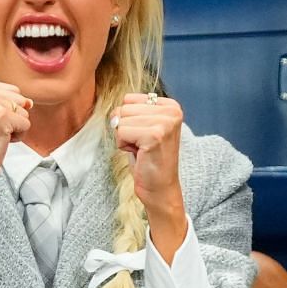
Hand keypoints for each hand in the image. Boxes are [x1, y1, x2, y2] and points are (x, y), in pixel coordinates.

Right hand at [0, 78, 31, 234]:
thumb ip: (6, 101)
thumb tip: (30, 102)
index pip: (11, 90)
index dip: (5, 110)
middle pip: (19, 98)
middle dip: (12, 117)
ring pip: (24, 111)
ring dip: (14, 127)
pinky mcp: (2, 117)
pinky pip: (26, 124)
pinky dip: (17, 137)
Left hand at [112, 91, 187, 248]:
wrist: (160, 188)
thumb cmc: (148, 159)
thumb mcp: (143, 127)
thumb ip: (132, 111)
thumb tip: (114, 113)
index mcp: (171, 106)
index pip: (129, 99)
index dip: (129, 120)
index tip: (143, 136)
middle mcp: (172, 111)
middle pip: (124, 108)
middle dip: (125, 129)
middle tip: (142, 145)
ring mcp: (165, 123)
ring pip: (121, 120)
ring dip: (124, 138)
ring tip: (141, 150)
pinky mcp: (155, 135)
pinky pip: (121, 132)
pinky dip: (124, 146)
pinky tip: (140, 155)